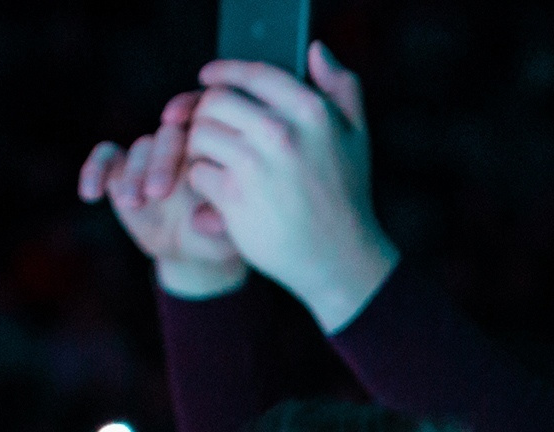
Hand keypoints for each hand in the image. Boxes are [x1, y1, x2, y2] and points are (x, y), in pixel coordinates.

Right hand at [78, 91, 246, 298]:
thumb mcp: (225, 238)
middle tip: (158, 192)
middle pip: (169, 137)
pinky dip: (94, 170)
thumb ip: (220, 226)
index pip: (204, 120)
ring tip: (133, 203)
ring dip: (134, 176)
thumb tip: (212, 223)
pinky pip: (105, 158)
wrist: (192, 252)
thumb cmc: (218, 240)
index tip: (177, 121)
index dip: (188, 111)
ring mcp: (150, 155)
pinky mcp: (122, 168)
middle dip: (161, 162)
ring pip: (140, 150)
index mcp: (214, 150)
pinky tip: (91, 194)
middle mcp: (181, 145)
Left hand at [186, 45, 397, 330]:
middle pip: (216, 100)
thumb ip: (341, 87)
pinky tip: (219, 193)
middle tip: (210, 131)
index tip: (207, 78)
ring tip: (218, 164)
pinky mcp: (233, 195)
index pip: (252, 74)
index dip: (223, 72)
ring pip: (200, 134)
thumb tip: (315, 50)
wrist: (339, 259)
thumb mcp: (356, 136)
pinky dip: (202, 181)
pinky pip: (197, 171)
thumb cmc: (346, 196)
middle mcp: (282, 131)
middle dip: (207, 114)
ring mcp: (255, 163)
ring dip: (201, 148)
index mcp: (311, 110)